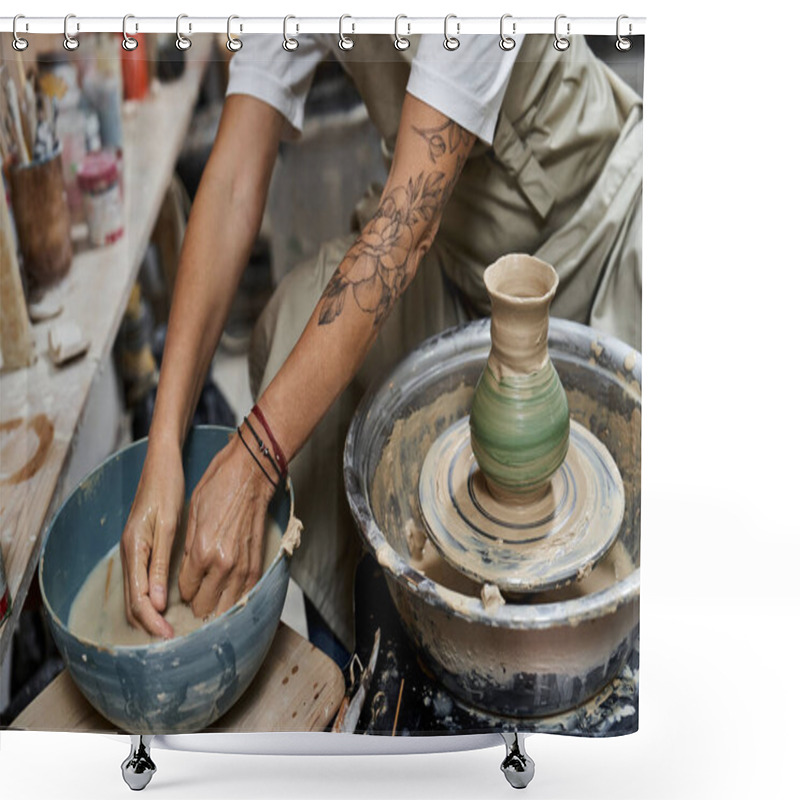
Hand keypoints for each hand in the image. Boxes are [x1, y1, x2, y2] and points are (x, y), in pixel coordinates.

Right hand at [120, 440, 184, 637]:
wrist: (161, 465)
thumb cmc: (166, 490)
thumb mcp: (167, 526)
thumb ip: (159, 564)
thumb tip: (158, 602)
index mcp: (134, 550)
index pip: (139, 599)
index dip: (153, 622)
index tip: (170, 637)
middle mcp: (129, 553)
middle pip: (132, 602)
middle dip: (149, 625)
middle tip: (172, 642)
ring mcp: (133, 550)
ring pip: (136, 594)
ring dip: (149, 615)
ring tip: (169, 629)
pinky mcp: (141, 546)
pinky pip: (142, 581)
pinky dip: (151, 599)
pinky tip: (167, 603)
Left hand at [178, 434, 274, 618]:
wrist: (251, 474)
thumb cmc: (219, 487)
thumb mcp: (192, 515)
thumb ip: (188, 549)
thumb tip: (187, 571)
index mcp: (202, 552)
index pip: (186, 591)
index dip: (182, 590)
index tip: (184, 584)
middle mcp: (223, 564)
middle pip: (204, 606)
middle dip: (197, 602)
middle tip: (196, 594)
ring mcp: (244, 566)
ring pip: (226, 607)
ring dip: (217, 606)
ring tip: (212, 599)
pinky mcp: (258, 563)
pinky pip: (245, 595)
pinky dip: (236, 600)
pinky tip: (229, 596)